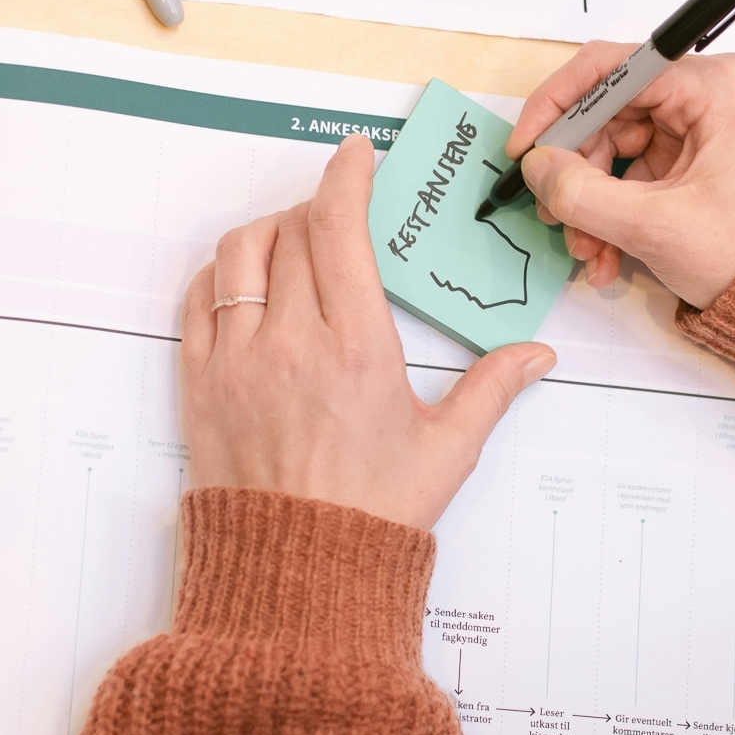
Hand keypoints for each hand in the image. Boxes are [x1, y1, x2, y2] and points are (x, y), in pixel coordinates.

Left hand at [183, 134, 556, 530]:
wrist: (298, 576)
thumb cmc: (371, 516)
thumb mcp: (447, 451)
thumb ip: (492, 390)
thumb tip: (536, 357)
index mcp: (356, 347)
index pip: (340, 227)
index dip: (347, 177)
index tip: (358, 157)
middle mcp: (291, 341)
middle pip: (293, 231)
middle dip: (318, 209)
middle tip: (340, 217)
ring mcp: (238, 360)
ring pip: (238, 254)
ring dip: (267, 232)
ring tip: (293, 243)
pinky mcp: (201, 384)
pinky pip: (198, 300)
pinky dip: (220, 275)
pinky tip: (246, 284)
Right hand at [507, 44, 734, 307]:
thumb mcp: (655, 228)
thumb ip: (583, 196)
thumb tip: (534, 167)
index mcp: (711, 86)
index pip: (611, 68)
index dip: (557, 106)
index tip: (525, 148)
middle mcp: (703, 91)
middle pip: (604, 113)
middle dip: (574, 173)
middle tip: (553, 216)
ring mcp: (694, 123)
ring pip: (609, 147)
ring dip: (587, 203)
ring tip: (587, 250)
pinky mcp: (686, 154)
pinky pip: (626, 171)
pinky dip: (608, 212)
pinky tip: (605, 252)